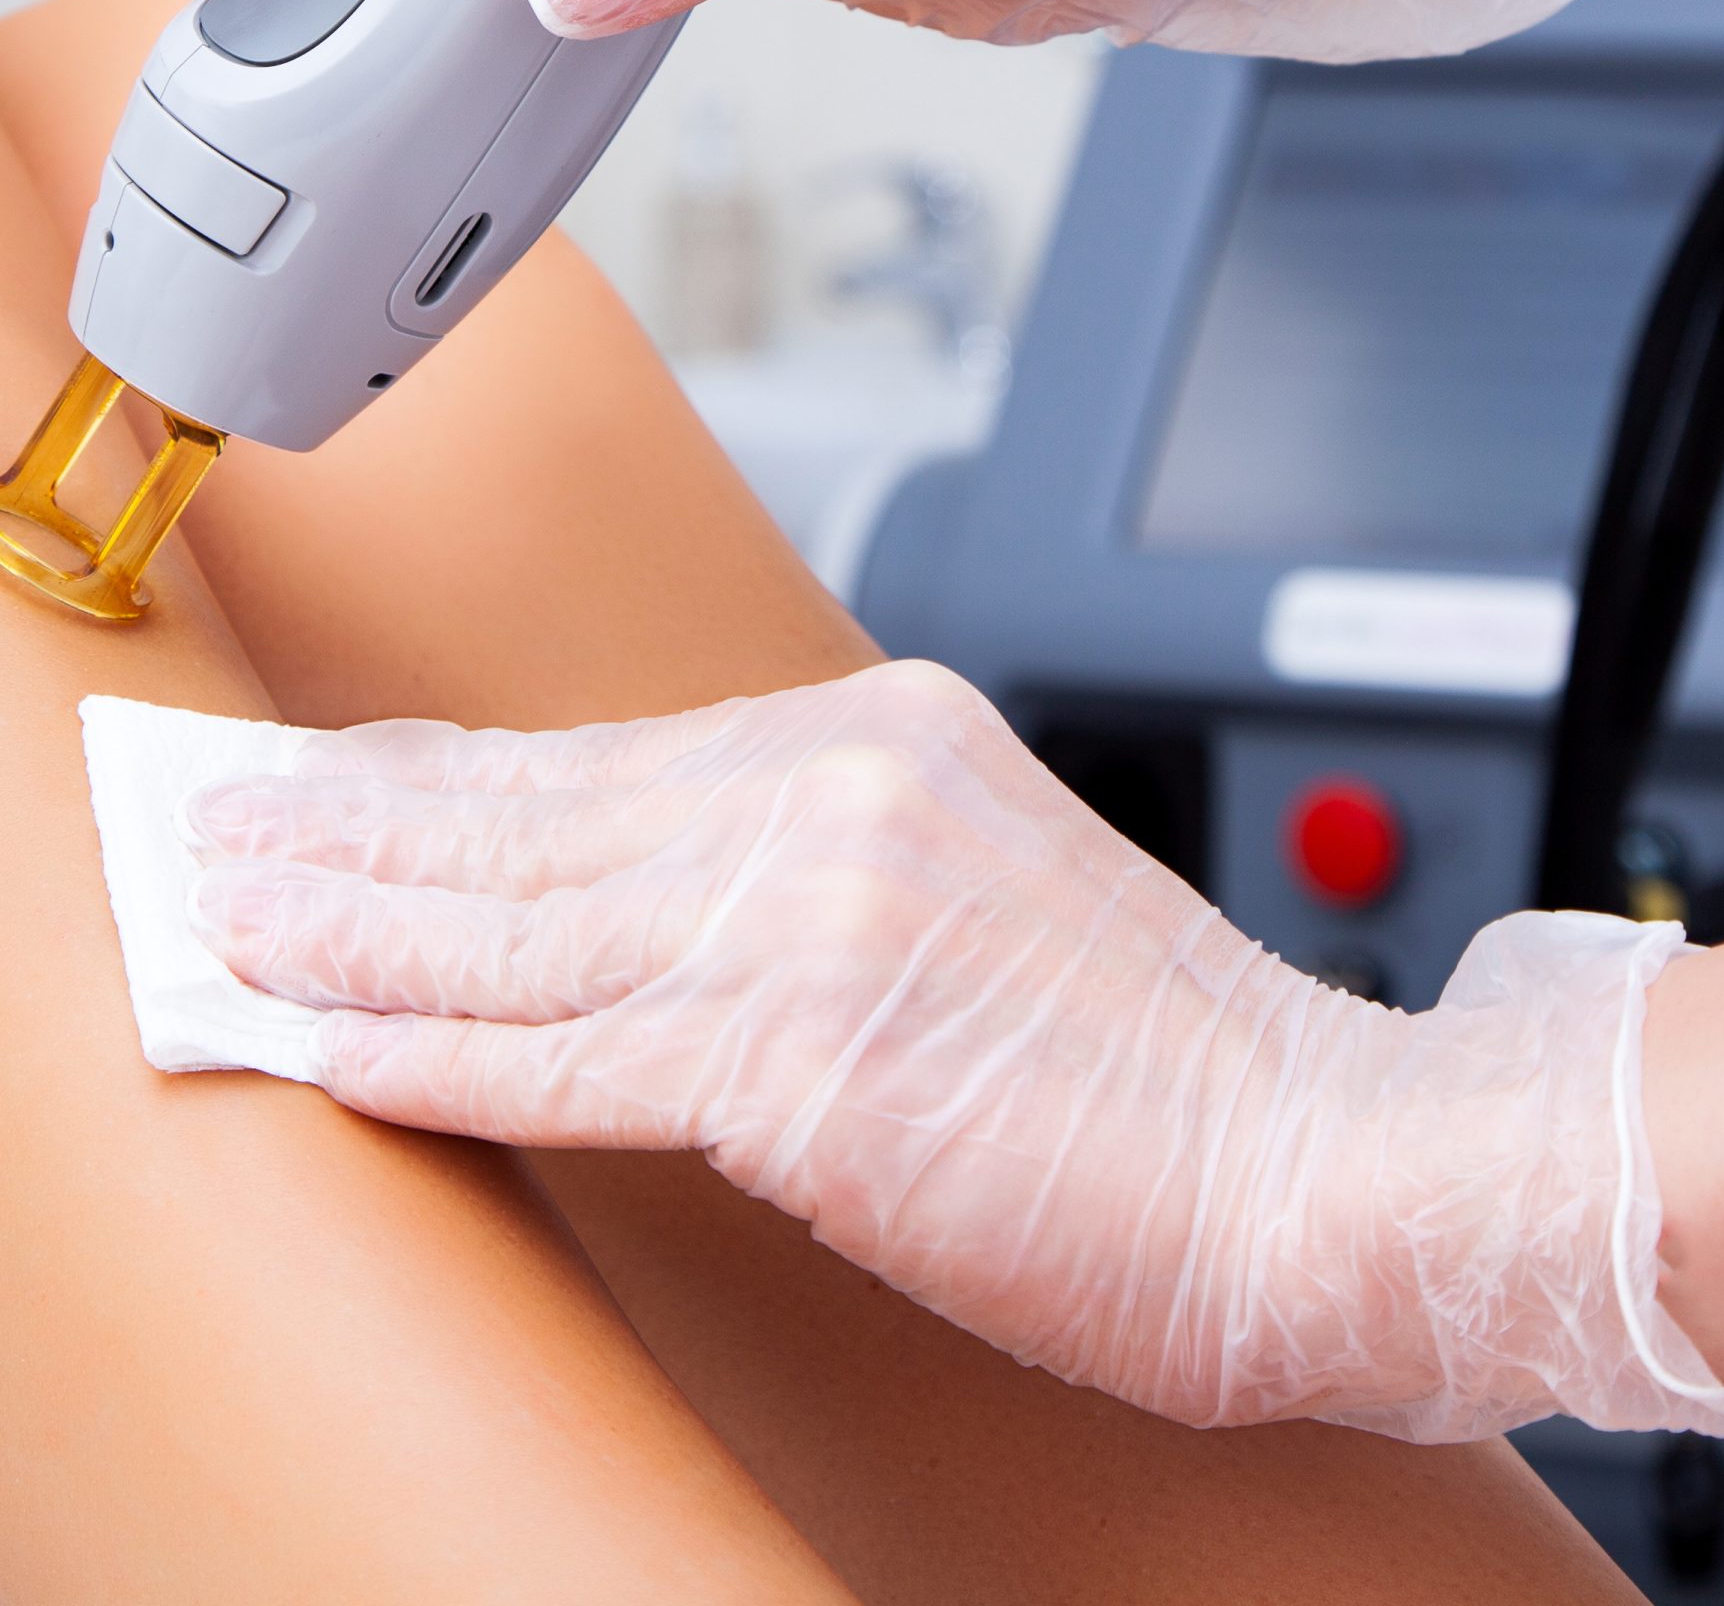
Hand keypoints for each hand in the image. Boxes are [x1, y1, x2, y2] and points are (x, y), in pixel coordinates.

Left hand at [186, 662, 1723, 1441]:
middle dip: (359, 831)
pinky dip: (430, 1051)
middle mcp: (838, 792)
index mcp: (884, 734)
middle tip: (224, 829)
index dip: (449, 777)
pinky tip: (331, 1043)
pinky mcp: (804, 1068)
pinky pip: (564, 1057)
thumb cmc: (1170, 1064)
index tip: (343, 784)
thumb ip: (821, 862)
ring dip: (352, 929)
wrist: (1323, 1165)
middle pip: (538, 816)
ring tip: (231, 922)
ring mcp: (815, 920)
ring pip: (524, 923)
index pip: (608, 754)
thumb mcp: (983, 888)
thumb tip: (646, 893)